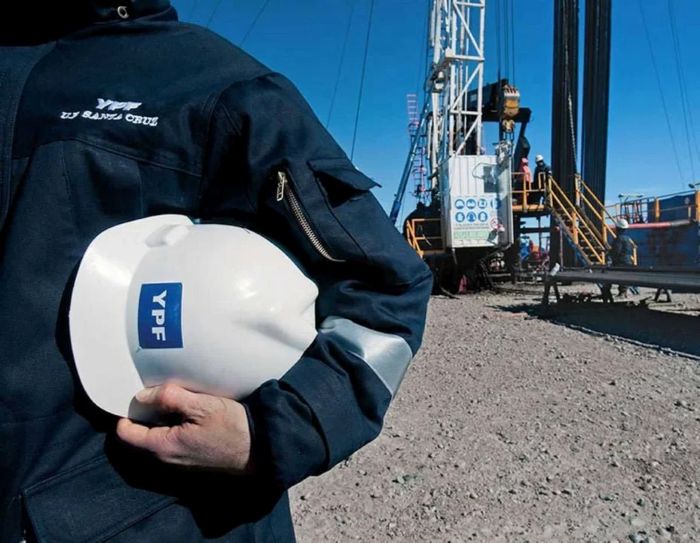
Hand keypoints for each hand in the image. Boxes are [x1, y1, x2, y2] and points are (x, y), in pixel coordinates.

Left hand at [116, 384, 253, 475]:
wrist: (260, 449)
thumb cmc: (232, 427)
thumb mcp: (201, 405)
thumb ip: (169, 398)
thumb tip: (142, 396)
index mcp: (163, 446)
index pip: (126, 433)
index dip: (125, 412)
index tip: (133, 393)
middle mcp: (167, 458)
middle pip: (141, 434)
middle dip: (144, 413)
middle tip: (154, 390)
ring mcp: (180, 460)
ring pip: (157, 436)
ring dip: (160, 418)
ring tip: (172, 397)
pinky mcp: (192, 458)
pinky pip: (172, 440)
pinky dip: (173, 425)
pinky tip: (187, 411)